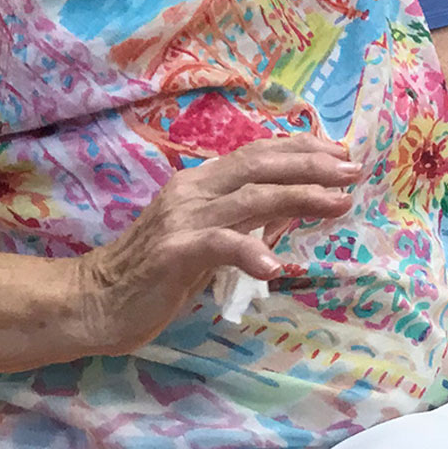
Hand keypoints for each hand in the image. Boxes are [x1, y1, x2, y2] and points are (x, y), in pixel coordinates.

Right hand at [75, 135, 361, 354]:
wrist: (94, 301)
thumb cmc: (154, 272)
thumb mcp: (207, 237)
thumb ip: (244, 220)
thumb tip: (294, 211)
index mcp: (201, 182)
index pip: (258, 152)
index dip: (301, 147)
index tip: (341, 151)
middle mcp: (193, 190)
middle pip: (261, 165)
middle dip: (313, 164)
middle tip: (354, 169)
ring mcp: (183, 219)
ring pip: (251, 197)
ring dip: (301, 197)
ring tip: (339, 203)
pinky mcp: (174, 252)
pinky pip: (219, 244)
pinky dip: (250, 250)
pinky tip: (277, 264)